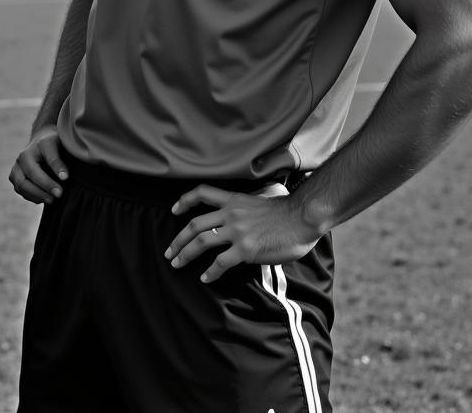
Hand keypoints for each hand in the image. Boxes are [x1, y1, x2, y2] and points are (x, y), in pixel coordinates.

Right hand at [9, 127, 67, 202]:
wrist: (41, 141)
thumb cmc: (50, 143)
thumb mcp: (54, 146)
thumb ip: (57, 160)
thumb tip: (64, 177)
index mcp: (26, 154)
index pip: (35, 171)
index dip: (48, 181)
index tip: (64, 181)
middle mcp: (18, 162)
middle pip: (24, 182)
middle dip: (41, 191)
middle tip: (58, 195)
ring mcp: (15, 171)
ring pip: (21, 188)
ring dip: (37, 196)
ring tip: (53, 199)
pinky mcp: (16, 180)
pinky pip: (22, 192)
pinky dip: (33, 197)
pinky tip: (45, 197)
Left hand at [164, 183, 320, 282]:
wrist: (303, 217)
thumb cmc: (287, 212)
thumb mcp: (259, 202)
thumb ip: (244, 210)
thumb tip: (237, 222)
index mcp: (234, 200)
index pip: (202, 193)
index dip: (184, 201)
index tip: (173, 210)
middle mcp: (231, 214)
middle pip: (195, 224)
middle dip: (178, 240)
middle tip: (169, 252)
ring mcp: (237, 231)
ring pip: (201, 241)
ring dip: (185, 254)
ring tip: (177, 264)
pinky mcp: (246, 249)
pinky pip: (220, 262)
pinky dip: (210, 272)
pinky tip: (204, 278)